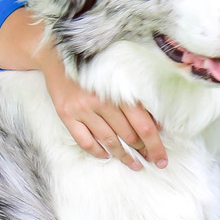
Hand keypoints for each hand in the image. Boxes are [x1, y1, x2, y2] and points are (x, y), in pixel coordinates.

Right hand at [38, 49, 166, 168]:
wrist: (58, 54)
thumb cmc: (95, 64)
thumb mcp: (120, 73)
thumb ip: (138, 96)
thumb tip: (157, 123)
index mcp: (119, 89)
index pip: (143, 124)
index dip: (155, 145)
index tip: (161, 159)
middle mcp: (102, 100)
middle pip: (128, 134)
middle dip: (141, 150)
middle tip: (150, 160)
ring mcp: (83, 109)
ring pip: (108, 140)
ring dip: (123, 155)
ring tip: (133, 164)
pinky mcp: (67, 114)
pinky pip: (84, 141)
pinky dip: (97, 151)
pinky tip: (106, 155)